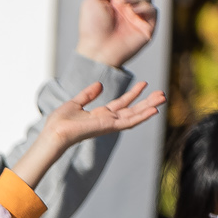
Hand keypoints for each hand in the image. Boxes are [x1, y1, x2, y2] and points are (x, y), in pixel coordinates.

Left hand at [12, 81, 166, 184]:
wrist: (54, 133)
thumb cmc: (59, 122)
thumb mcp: (75, 103)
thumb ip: (87, 95)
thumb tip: (99, 84)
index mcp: (99, 115)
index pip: (121, 104)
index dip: (133, 94)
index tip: (144, 84)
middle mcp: (107, 121)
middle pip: (132, 111)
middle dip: (146, 102)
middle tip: (162, 93)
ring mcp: (109, 125)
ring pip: (134, 116)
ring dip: (149, 107)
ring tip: (163, 98)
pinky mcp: (109, 127)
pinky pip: (129, 122)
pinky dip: (142, 117)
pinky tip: (154, 111)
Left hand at [74, 0, 157, 67]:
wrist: (97, 50)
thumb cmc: (91, 28)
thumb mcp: (93, 2)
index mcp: (115, 1)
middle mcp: (128, 7)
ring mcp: (138, 16)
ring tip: (122, 4)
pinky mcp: (147, 26)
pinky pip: (153, 9)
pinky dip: (143, 6)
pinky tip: (132, 11)